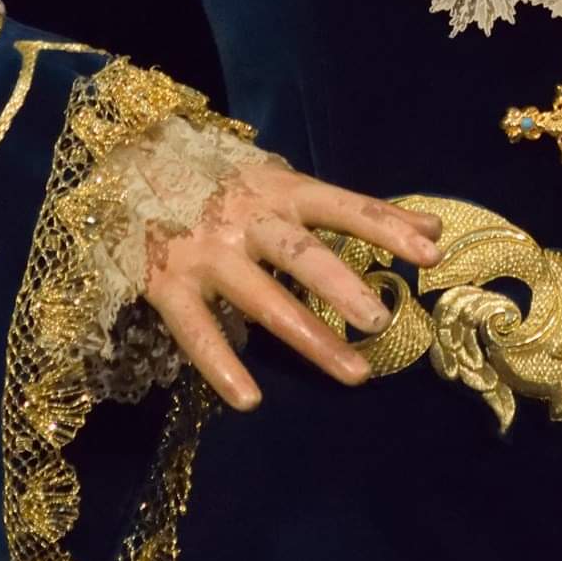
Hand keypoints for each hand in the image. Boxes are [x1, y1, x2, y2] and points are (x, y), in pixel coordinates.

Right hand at [144, 161, 442, 410]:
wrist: (128, 160)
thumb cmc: (224, 180)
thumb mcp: (286, 184)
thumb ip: (356, 210)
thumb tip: (433, 227)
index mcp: (281, 189)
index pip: (344, 206)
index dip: (387, 227)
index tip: (432, 251)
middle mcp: (247, 218)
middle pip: (301, 254)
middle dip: (342, 286)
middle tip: (382, 320)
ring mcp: (207, 252)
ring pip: (263, 299)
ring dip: (309, 337)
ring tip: (354, 373)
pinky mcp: (167, 284)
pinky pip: (197, 331)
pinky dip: (222, 366)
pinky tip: (250, 400)